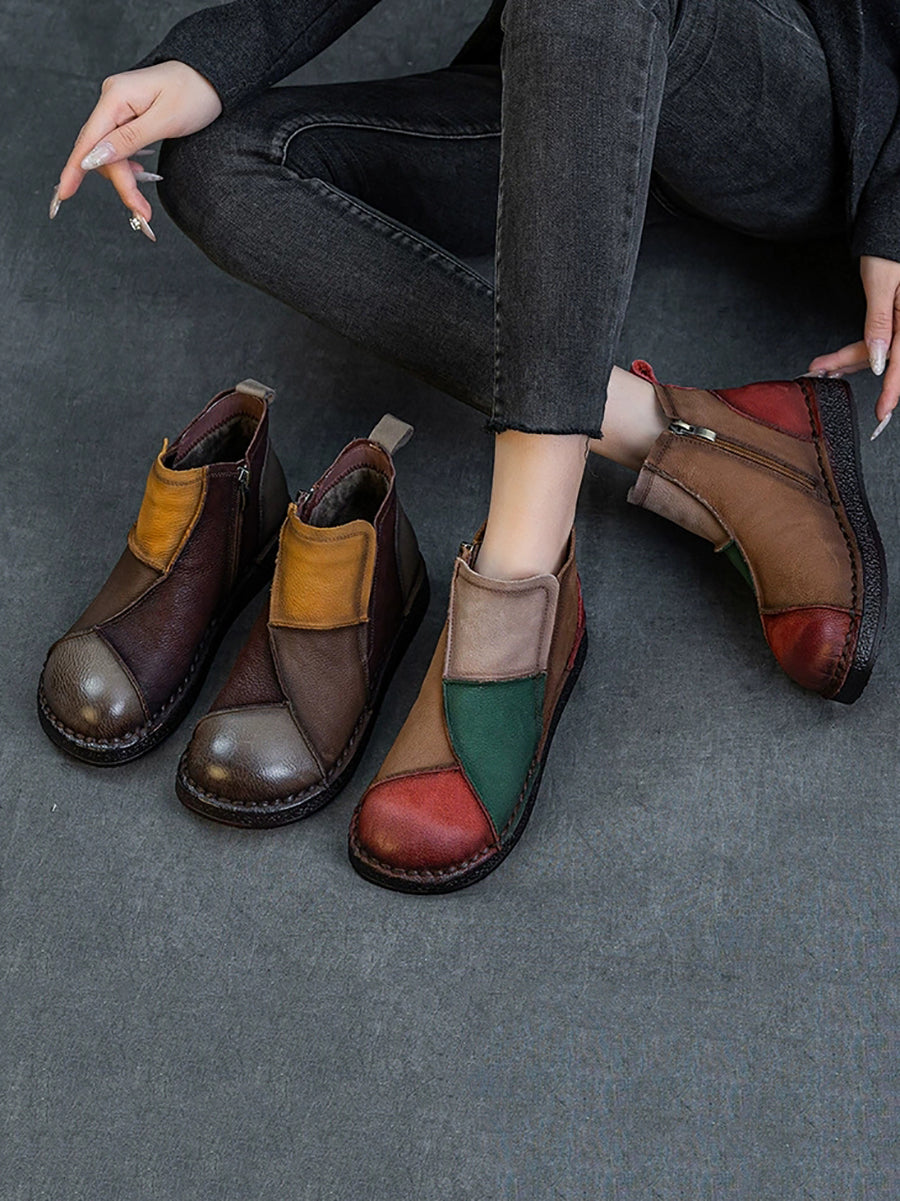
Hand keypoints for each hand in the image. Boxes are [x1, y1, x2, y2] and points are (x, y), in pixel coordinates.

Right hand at [51, 61, 222, 237]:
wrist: (211, 78)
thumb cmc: (194, 94)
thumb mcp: (165, 120)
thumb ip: (129, 140)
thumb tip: (95, 157)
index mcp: (116, 97)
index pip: (89, 140)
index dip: (75, 170)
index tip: (64, 194)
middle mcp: (111, 100)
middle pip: (100, 151)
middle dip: (119, 183)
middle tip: (142, 213)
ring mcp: (118, 107)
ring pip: (110, 152)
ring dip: (125, 177)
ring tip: (146, 199)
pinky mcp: (128, 115)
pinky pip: (119, 146)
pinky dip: (128, 165)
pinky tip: (140, 174)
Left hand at [808, 255, 899, 429]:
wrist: (894, 224)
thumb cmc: (891, 247)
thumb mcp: (882, 283)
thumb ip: (881, 323)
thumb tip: (878, 360)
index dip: (892, 390)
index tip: (882, 411)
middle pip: (888, 358)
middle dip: (854, 366)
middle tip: (823, 371)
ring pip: (882, 350)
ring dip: (852, 359)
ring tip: (823, 365)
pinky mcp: (899, 318)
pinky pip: (883, 339)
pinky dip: (862, 349)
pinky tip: (841, 358)